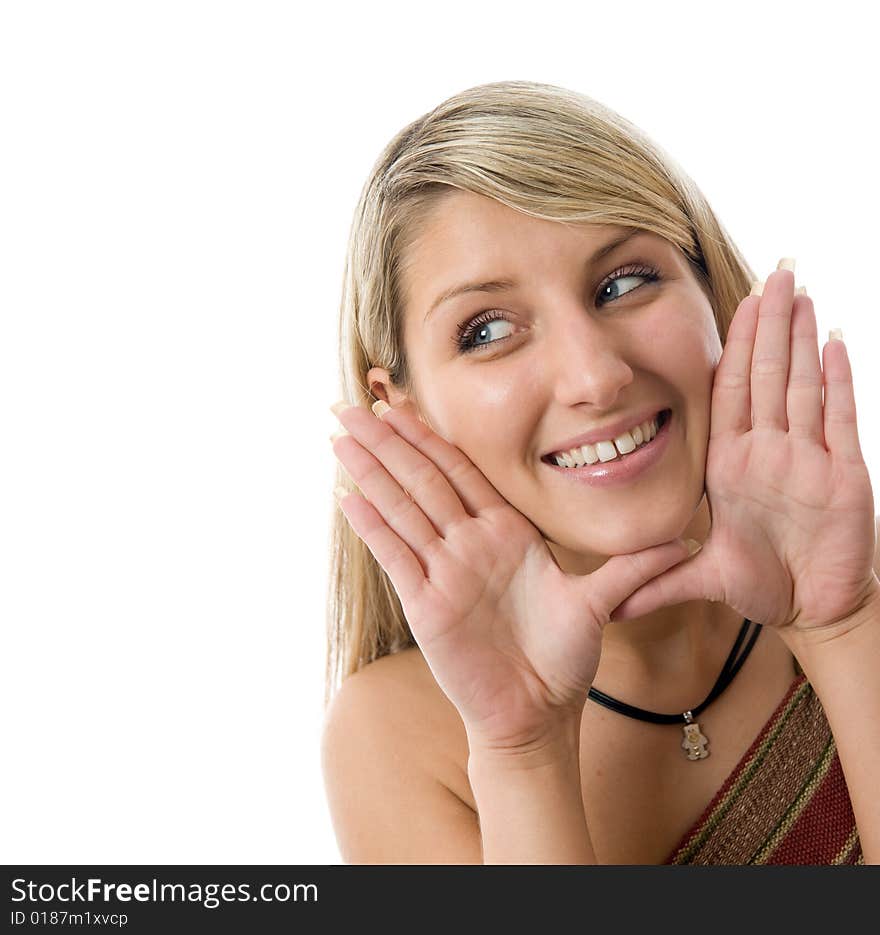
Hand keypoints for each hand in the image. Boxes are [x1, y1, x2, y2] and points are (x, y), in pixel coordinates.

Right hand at [330, 398, 694, 753]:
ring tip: (340, 434)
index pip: (459, 471)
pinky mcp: (427, 604)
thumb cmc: (562, 659)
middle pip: (421, 478)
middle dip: (387, 440)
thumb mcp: (597, 605)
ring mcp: (443, 572)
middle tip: (351, 403)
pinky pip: (396, 556)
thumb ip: (631, 568)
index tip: (404, 401)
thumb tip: (685, 541)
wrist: (538, 713)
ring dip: (371, 469)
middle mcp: (467, 544)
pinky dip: (371, 526)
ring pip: (401, 507)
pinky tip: (346, 495)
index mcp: (503, 533)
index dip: (431, 435)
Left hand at [612, 261, 878, 638]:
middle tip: (774, 272)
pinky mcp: (843, 476)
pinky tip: (833, 341)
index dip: (733, 349)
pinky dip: (837, 381)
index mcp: (732, 464)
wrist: (814, 608)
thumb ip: (656, 581)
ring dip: (800, 339)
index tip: (734, 306)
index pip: (730, 393)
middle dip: (769, 325)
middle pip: (768, 376)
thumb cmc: (762, 585)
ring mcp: (807, 459)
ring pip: (803, 386)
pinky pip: (839, 419)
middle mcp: (769, 452)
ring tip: (799, 290)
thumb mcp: (701, 578)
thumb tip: (604, 605)